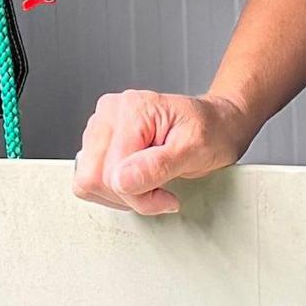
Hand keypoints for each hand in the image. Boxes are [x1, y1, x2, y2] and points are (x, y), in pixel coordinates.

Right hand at [73, 90, 256, 214]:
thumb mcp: (195, 149)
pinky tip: (137, 180)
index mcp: (132, 109)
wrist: (217, 124)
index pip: (112, 172)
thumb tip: (122, 180)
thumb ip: (157, 166)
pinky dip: (114, 189)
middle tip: (159, 191)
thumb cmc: (211, 131)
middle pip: (92, 177)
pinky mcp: (99, 141)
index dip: (138, 195)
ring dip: (120, 194)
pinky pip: (91, 179)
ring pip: (88, 181)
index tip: (166, 196)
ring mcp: (101, 126)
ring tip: (151, 182)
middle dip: (127, 196)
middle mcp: (110, 113)